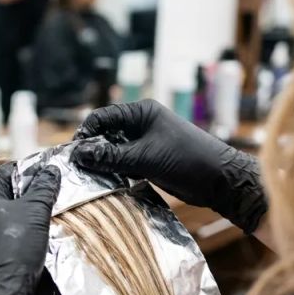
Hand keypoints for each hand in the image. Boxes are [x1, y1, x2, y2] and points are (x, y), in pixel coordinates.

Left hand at [0, 163, 60, 294]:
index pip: (7, 172)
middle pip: (3, 195)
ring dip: (20, 219)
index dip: (30, 174)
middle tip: (48, 203)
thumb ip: (43, 187)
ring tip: (40, 225)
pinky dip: (10, 236)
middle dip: (26, 198)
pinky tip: (26, 244)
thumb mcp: (35, 212)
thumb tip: (51, 170)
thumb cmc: (14, 249)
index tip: (49, 179)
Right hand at [72, 100, 267, 233]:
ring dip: (103, 162)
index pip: (103, 117)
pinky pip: (124, 163)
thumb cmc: (187, 160)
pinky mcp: (149, 160)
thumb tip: (79, 154)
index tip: (74, 153)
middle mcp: (142, 124)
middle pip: (106, 133)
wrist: (219, 180)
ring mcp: (146, 142)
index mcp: (142, 112)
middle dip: (92, 148)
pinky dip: (114, 171)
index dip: (86, 133)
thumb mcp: (145, 158)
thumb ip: (111, 156)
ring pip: (114, 150)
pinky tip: (106, 181)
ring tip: (89, 177)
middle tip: (78, 168)